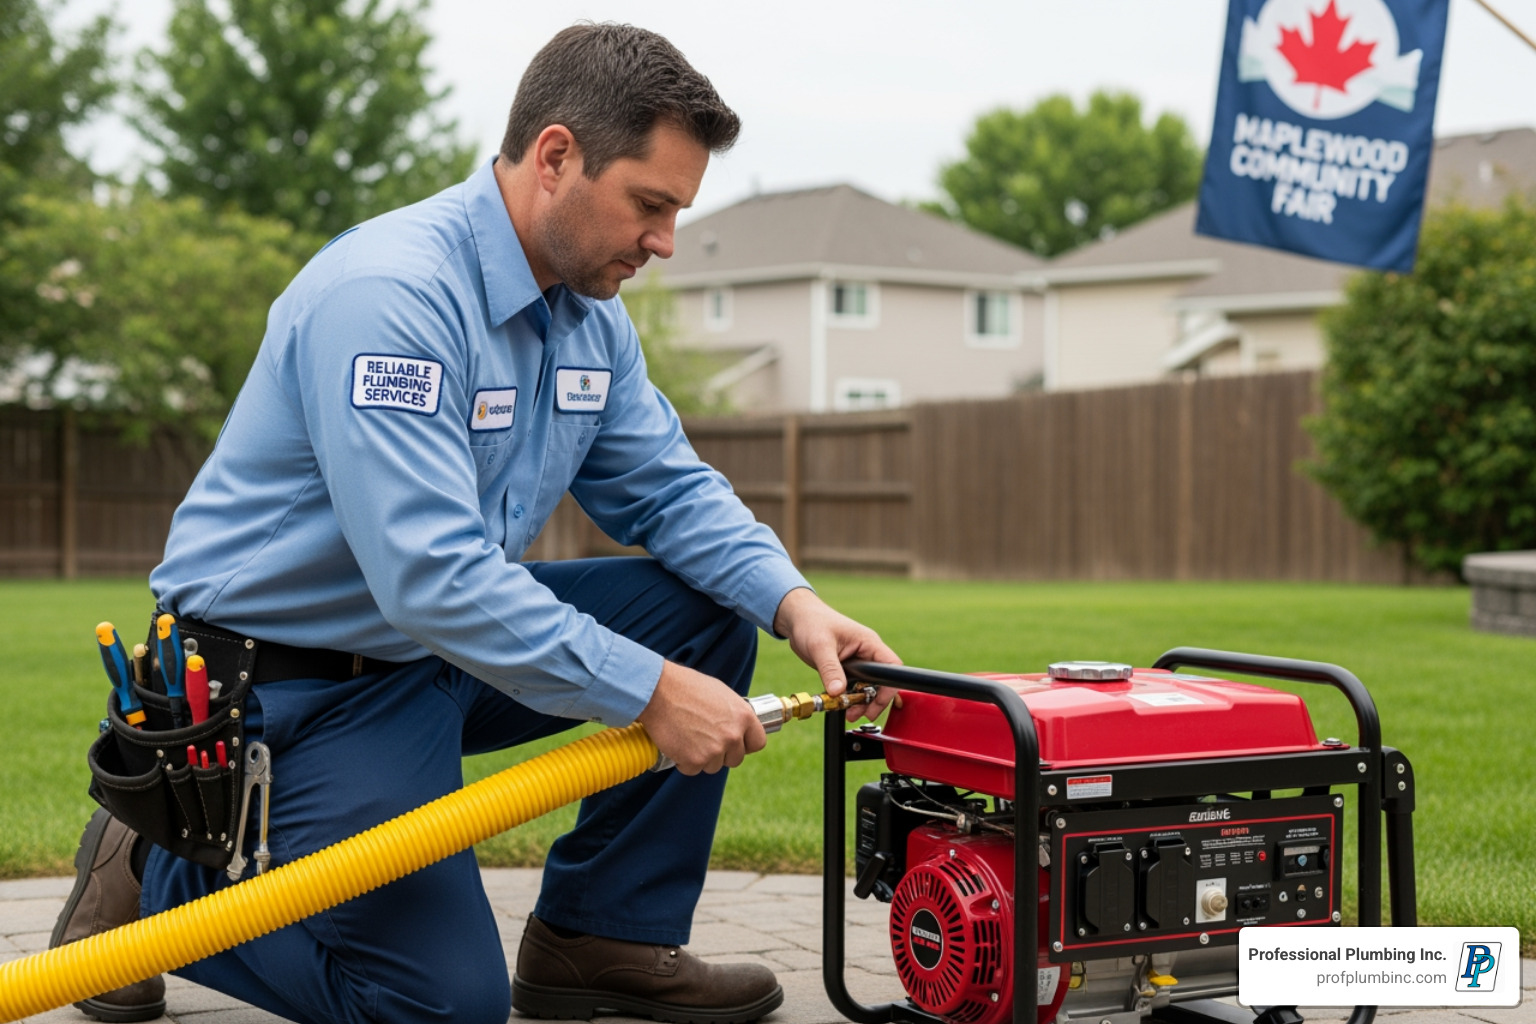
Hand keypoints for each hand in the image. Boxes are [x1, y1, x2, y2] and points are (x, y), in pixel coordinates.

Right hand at [636, 660, 766, 774]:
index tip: (736, 744)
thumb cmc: (687, 687)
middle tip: (705, 740)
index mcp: (744, 716)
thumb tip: (737, 727)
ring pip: (713, 766)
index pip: (758, 742)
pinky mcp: (694, 761)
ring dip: (702, 758)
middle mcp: (732, 736)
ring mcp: (714, 750)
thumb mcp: (720, 694)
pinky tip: (677, 743)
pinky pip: (692, 770)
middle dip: (722, 754)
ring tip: (688, 737)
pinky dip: (683, 762)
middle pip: (735, 759)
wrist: (658, 691)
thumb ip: (733, 714)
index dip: (745, 744)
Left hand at [772, 587, 901, 721]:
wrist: (797, 620)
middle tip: (860, 714)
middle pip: (881, 682)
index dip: (889, 686)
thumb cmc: (812, 623)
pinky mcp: (846, 669)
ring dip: (860, 702)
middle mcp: (866, 653)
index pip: (891, 666)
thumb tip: (838, 691)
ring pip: (867, 687)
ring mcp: (857, 662)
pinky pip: (853, 687)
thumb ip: (830, 669)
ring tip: (848, 713)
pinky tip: (839, 704)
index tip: (877, 703)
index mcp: (869, 643)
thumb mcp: (820, 646)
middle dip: (873, 700)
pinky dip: (849, 698)